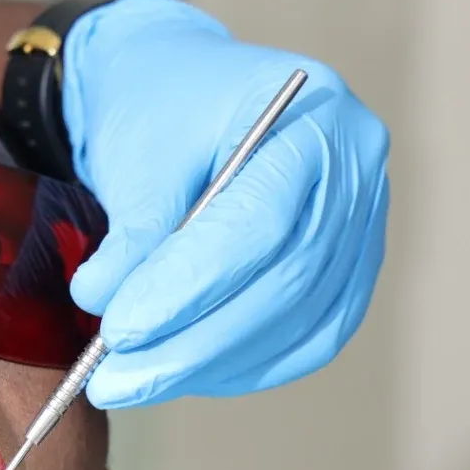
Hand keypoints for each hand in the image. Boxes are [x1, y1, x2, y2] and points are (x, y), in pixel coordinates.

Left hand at [62, 0, 389, 407]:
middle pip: (284, 282)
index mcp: (313, 117)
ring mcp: (365, 222)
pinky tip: (187, 372)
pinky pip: (308, 336)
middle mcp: (357, 169)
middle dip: (192, 344)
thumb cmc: (163, 107)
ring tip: (134, 381)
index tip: (120, 331)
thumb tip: (105, 305)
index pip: (259, 223)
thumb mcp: (137, 154)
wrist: (186, 87)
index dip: (189, 287)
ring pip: (297, 320)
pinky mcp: (351, 268)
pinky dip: (244, 364)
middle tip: (114, 382)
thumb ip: (131, 234)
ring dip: (211, 364)